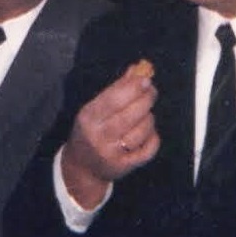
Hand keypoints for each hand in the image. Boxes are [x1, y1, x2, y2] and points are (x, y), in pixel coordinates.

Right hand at [60, 63, 158, 208]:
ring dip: (149, 118)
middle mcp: (99, 136)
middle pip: (131, 114)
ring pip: (143, 130)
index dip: (133, 88)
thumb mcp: (95, 109)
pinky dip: (153, 137)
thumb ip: (116, 89)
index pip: (114, 99)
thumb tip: (137, 69)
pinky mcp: (125, 166)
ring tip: (145, 115)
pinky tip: (148, 132)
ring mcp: (112, 153)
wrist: (82, 167)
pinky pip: (149, 148)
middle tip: (151, 92)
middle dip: (146, 99)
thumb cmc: (91, 131)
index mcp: (88, 118)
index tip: (146, 79)